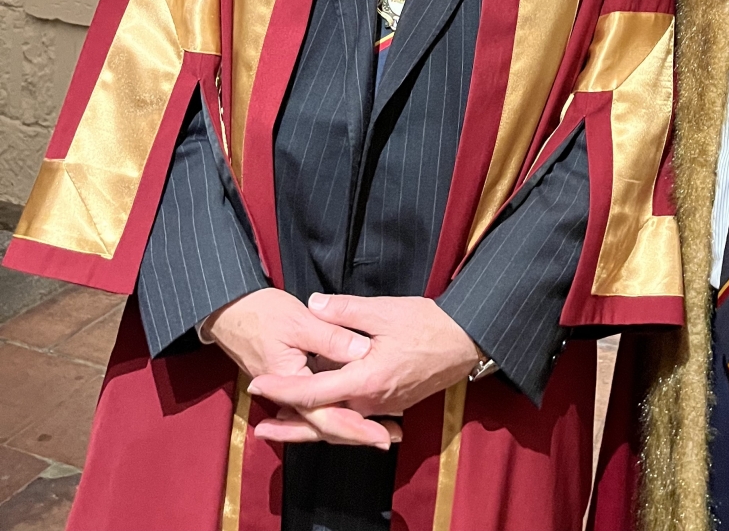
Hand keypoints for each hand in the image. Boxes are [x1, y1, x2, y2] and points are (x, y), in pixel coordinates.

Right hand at [204, 288, 396, 450]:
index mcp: (292, 383)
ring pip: (321, 416)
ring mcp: (290, 391)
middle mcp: (289, 397)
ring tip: (381, 429)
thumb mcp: (299, 321)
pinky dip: (335, 409)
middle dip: (359, 432)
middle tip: (390, 437)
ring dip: (350, 424)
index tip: (382, 435)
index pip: (327, 416)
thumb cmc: (261, 313)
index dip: (356, 427)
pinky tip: (354, 411)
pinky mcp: (292, 382)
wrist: (229, 311)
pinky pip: (315, 404)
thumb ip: (331, 338)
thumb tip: (362, 352)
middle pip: (326, 423)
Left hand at [248, 295, 478, 448]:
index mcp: (365, 380)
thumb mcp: (385, 311)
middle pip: (322, 421)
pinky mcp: (392, 405)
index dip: (282, 391)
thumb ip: (345, 310)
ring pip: (339, 424)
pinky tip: (325, 412)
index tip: (257, 386)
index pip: (314, 393)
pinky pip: (355, 419)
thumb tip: (312, 304)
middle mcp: (371, 402)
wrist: (465, 342)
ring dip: (310, 425)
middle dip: (290, 427)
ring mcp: (383, 407)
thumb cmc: (427, 324)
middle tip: (262, 430)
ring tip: (284, 425)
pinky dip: (334, 419)